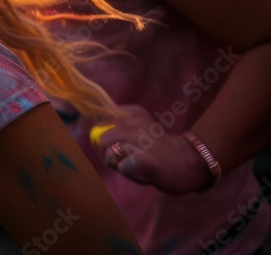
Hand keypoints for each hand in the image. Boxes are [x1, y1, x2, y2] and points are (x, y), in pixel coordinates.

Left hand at [94, 105, 211, 193]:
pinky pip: (121, 168)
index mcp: (133, 112)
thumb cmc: (163, 149)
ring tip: (135, 165)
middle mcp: (132, 122)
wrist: (191, 162)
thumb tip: (93, 136)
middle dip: (106, 153)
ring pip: (107, 153)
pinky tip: (144, 171)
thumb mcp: (141, 129)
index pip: (101, 123)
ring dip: (117, 164)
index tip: (118, 145)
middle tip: (125, 160)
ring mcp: (137, 139)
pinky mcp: (141, 158)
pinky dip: (129, 173)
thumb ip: (119, 129)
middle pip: (100, 139)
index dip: (103, 138)